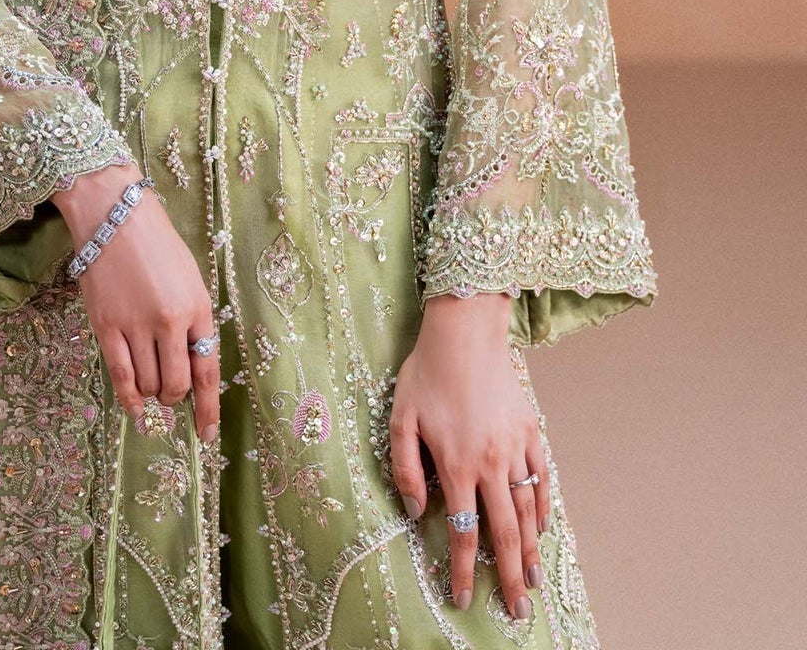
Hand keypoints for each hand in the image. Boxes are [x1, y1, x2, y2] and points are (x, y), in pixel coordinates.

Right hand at [50, 163, 220, 444]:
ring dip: (151, 394)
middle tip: (171, 395)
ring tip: (150, 386)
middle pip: (176, 384)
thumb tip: (192, 367)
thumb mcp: (190, 279)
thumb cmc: (157, 244)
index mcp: (198, 308)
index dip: (208, 409)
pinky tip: (134, 410)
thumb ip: (194, 321)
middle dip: (175, 398)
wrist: (115, 216)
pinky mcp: (107, 327)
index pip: (208, 371)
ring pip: (148, 384)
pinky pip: (121, 376)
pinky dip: (129, 399)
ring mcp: (137, 326)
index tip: (207, 434)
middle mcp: (170, 322)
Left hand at [389, 293, 550, 620]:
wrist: (464, 332)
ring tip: (535, 582)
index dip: (462, 571)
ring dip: (532, 551)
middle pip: (505, 534)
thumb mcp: (400, 419)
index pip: (463, 533)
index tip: (461, 598)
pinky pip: (542, 477)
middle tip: (517, 611)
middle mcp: (490, 463)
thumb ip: (406, 469)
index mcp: (457, 465)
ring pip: (527, 510)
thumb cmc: (427, 373)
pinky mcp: (531, 430)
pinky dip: (544, 506)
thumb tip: (417, 511)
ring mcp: (515, 447)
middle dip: (510, 577)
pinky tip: (543, 527)